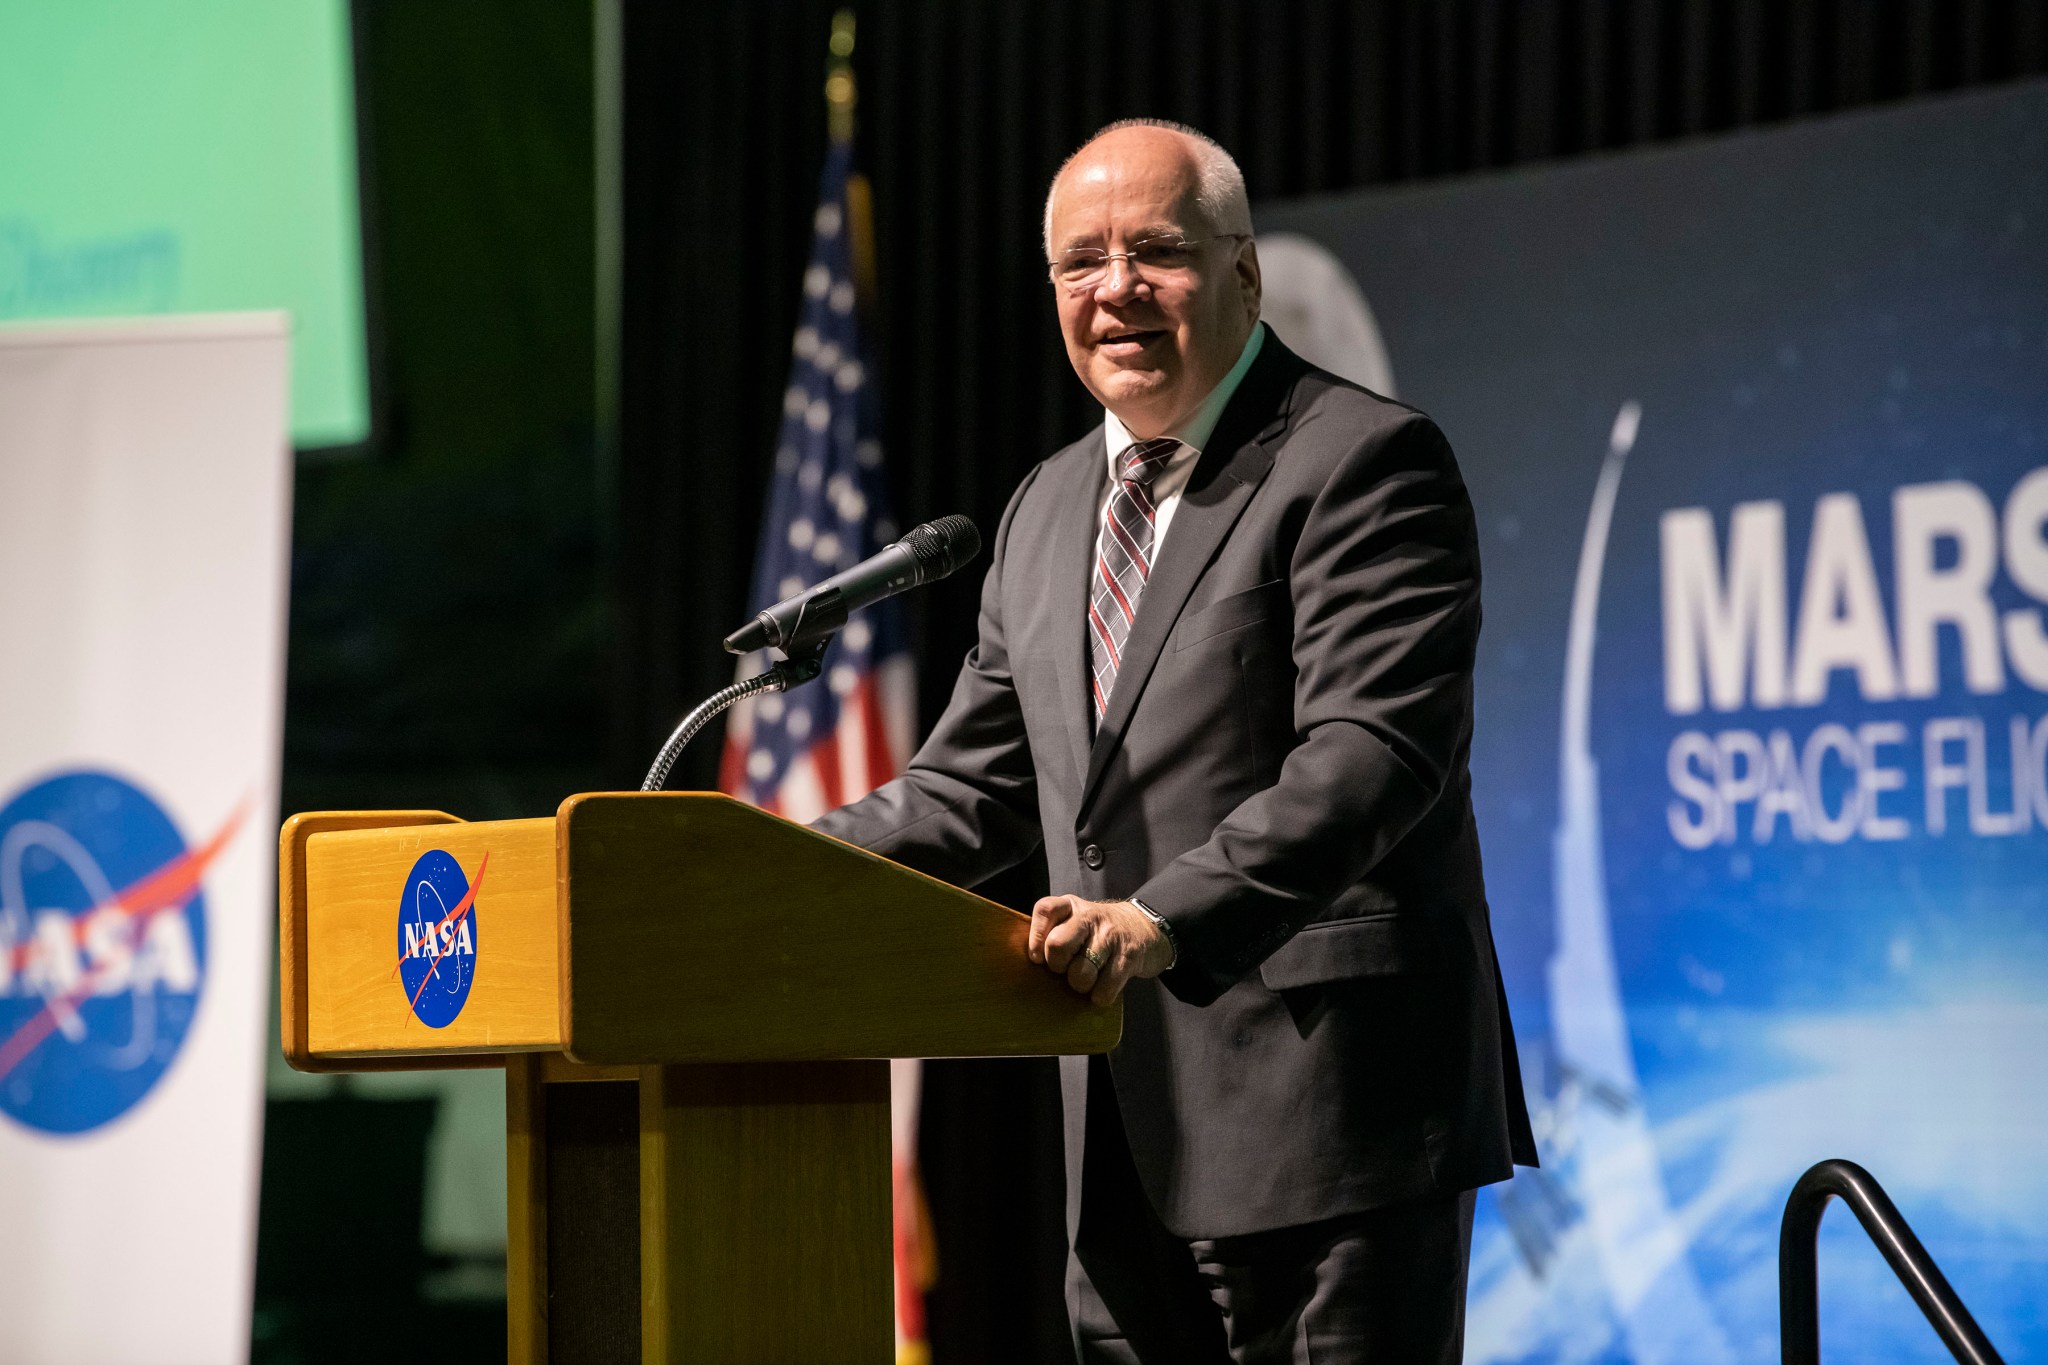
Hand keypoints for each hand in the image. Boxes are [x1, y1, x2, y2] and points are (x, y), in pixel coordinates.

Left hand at [1026, 895, 1173, 1004]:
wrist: (1144, 928)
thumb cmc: (1099, 931)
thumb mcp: (1075, 920)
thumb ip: (1053, 932)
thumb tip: (1029, 965)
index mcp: (1071, 906)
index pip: (1045, 910)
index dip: (1035, 938)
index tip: (1037, 957)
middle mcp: (1090, 917)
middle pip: (1057, 945)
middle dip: (1057, 966)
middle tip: (1066, 969)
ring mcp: (1110, 937)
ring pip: (1080, 973)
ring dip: (1080, 985)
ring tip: (1087, 978)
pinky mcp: (1128, 958)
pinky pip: (1104, 989)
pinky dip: (1100, 996)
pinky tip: (1102, 988)